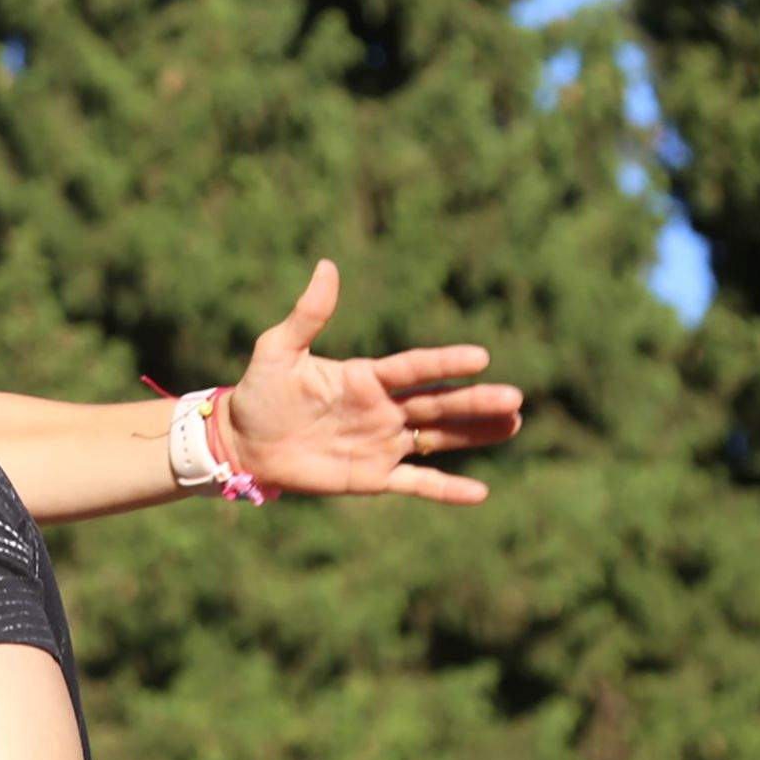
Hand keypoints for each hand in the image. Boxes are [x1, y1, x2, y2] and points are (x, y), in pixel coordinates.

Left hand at [217, 258, 521, 503]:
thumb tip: (327, 266)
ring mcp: (382, 443)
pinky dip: (446, 489)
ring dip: (474, 434)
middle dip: (475, 402)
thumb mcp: (279, 350)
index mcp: (367, 377)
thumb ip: (308, 314)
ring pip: (438, 439)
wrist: (244, 442)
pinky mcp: (373, 476)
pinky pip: (416, 483)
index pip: (415, 368)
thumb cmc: (260, 392)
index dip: (445, 363)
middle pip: (438, 404)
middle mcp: (383, 409)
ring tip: (513, 424)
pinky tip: (480, 493)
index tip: (480, 357)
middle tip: (516, 399)